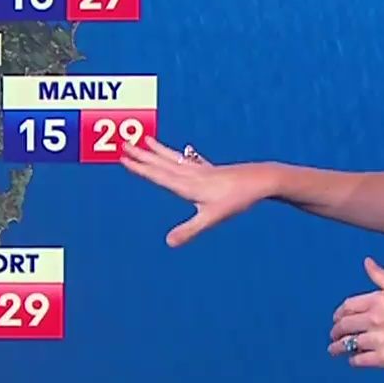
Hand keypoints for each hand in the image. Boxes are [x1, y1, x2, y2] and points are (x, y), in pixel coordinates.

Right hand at [118, 138, 274, 245]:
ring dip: (157, 150)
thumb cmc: (236, 199)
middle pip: (161, 163)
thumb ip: (189, 230)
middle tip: (124, 144)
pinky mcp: (209, 170)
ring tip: (145, 140)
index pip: (158, 174)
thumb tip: (168, 243)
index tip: (123, 157)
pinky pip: (185, 159)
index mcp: (187, 185)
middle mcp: (191, 174)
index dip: (140, 167)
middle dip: (142, 155)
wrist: (260, 180)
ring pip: (172, 158)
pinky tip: (177, 153)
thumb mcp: (212, 218)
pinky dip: (174, 154)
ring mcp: (200, 170)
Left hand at [329, 258, 383, 368]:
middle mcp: (375, 319)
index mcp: (380, 300)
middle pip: (344, 325)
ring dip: (338, 348)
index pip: (348, 306)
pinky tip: (353, 360)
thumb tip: (367, 263)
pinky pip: (360, 360)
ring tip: (334, 350)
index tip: (337, 318)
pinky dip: (353, 360)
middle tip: (334, 335)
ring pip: (348, 344)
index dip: (339, 313)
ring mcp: (378, 339)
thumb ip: (383, 277)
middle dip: (336, 331)